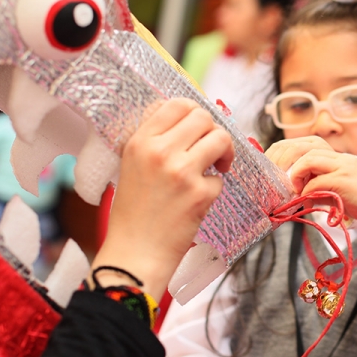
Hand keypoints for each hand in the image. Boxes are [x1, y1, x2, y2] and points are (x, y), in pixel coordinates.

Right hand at [92, 98, 233, 299]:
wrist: (135, 253)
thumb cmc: (134, 212)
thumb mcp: (131, 165)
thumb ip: (156, 141)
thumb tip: (190, 120)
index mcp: (140, 141)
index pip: (177, 104)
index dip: (194, 113)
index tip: (198, 130)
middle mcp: (160, 151)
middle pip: (204, 117)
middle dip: (212, 132)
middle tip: (211, 151)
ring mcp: (182, 171)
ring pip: (220, 139)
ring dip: (224, 153)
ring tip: (215, 168)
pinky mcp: (200, 193)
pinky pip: (220, 179)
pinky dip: (213, 188)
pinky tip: (197, 200)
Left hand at [267, 138, 356, 244]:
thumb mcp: (339, 192)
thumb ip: (321, 189)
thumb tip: (299, 195)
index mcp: (341, 159)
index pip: (311, 146)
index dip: (293, 156)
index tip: (284, 172)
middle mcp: (342, 158)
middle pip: (306, 148)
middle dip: (289, 162)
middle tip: (282, 179)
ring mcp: (344, 167)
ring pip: (309, 158)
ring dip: (296, 174)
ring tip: (294, 190)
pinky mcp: (344, 180)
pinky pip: (316, 181)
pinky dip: (307, 191)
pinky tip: (307, 202)